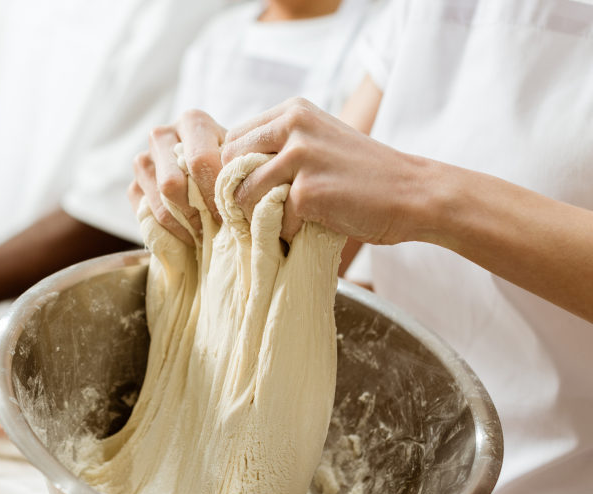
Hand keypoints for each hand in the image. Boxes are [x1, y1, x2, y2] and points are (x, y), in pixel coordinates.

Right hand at [128, 110, 226, 245]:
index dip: (213, 193)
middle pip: (172, 184)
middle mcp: (161, 136)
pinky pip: (149, 216)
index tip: (228, 214)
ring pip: (160, 203)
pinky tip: (188, 232)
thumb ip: (238, 170)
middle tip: (214, 225)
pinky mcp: (134, 186)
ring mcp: (143, 161)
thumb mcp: (238, 158)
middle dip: (196, 211)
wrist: (204, 167)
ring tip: (204, 231)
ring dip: (184, 224)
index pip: (199, 161)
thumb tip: (235, 200)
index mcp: (191, 122)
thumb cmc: (228, 163)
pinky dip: (170, 231)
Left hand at [221, 97, 432, 243]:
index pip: (232, 140)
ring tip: (287, 221)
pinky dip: (288, 233)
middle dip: (239, 195)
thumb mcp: (318, 142)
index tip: (251, 192)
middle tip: (260, 213)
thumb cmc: (362, 175)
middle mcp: (293, 126)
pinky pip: (274, 221)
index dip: (233, 171)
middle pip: (229, 167)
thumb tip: (226, 173)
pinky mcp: (308, 191)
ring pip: (244, 196)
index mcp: (293, 111)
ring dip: (260, 218)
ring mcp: (300, 157)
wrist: (414, 193)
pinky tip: (311, 228)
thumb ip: (279, 146)